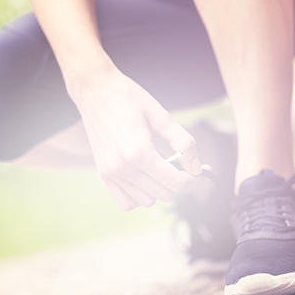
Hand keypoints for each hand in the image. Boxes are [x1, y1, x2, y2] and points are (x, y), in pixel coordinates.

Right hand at [70, 66, 203, 210]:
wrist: (95, 91)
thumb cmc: (128, 98)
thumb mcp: (161, 116)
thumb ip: (183, 142)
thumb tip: (197, 168)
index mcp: (138, 152)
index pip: (175, 182)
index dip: (193, 177)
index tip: (199, 169)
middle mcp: (122, 168)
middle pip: (164, 194)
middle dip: (177, 180)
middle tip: (177, 161)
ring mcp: (110, 173)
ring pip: (147, 200)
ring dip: (159, 186)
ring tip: (157, 162)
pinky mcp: (103, 174)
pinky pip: (127, 202)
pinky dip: (139, 194)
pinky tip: (144, 175)